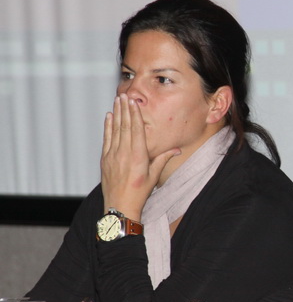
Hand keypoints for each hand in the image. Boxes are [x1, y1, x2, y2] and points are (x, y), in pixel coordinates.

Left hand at [100, 94, 179, 219]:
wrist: (120, 207)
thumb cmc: (140, 192)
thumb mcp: (154, 175)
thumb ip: (164, 159)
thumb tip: (177, 149)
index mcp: (138, 156)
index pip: (136, 130)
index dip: (135, 114)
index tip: (134, 102)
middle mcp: (124, 153)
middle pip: (125, 126)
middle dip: (125, 109)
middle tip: (125, 95)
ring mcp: (113, 155)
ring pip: (115, 130)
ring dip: (116, 114)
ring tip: (117, 100)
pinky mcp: (106, 159)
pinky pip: (107, 139)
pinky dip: (108, 127)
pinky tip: (109, 117)